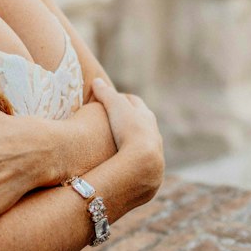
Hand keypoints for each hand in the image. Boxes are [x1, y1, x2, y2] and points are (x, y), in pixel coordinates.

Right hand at [89, 79, 164, 194]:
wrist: (143, 161)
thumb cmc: (129, 129)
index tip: (110, 99)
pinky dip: (132, 159)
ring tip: (118, 144)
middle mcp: (153, 132)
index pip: (134, 102)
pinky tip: (123, 163)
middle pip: (141, 122)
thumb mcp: (115, 107)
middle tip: (114, 120)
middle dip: (129, 119)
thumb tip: (96, 81)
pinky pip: (140, 161)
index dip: (121, 99)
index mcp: (146, 115)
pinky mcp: (150, 169)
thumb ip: (105, 93)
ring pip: (143, 143)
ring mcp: (154, 152)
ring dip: (132, 142)